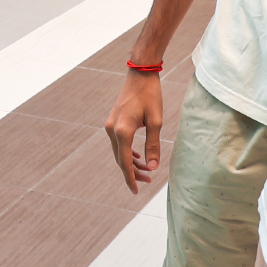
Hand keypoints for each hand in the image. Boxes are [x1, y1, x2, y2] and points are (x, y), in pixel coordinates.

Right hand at [105, 70, 163, 193]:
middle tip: (149, 181)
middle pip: (120, 159)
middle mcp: (112, 129)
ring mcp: (110, 124)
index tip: (137, 192)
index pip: (125, 162)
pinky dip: (127, 151)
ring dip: (131, 162)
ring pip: (119, 151)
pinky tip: (138, 155)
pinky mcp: (113, 120)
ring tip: (146, 169)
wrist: (140, 74)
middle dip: (133, 172)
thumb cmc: (150, 95)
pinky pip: (118, 142)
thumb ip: (153, 146)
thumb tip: (153, 167)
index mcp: (122, 131)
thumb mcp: (156, 121)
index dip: (131, 178)